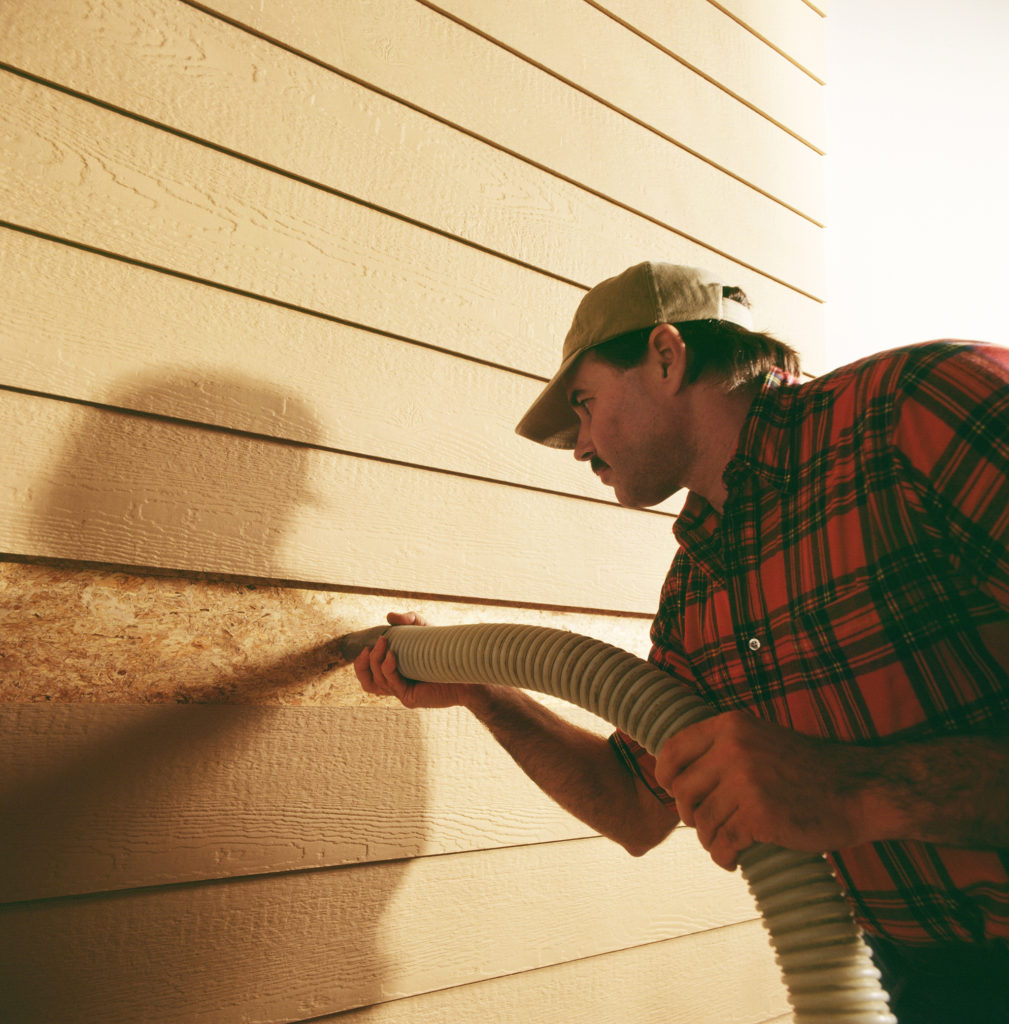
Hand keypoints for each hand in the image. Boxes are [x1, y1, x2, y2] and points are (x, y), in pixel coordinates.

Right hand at [353, 611, 475, 709]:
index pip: (368, 675)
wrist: (465, 668)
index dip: (361, 663)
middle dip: (364, 663)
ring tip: (386, 644)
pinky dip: (387, 668)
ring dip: (376, 661)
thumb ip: (408, 620)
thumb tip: (389, 616)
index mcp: (395, 674)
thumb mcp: (425, 629)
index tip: (367, 646)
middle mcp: (396, 685)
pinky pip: (391, 684)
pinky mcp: (410, 698)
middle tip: (379, 642)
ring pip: (377, 683)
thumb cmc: (445, 650)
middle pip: (367, 682)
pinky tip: (393, 656)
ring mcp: (402, 693)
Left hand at [654, 711, 867, 870]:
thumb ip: (723, 747)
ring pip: (701, 822)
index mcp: (730, 726)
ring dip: (710, 840)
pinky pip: (722, 844)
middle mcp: (733, 748)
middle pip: (681, 791)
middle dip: (689, 814)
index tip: (672, 793)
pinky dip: (724, 857)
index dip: (665, 777)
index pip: (672, 750)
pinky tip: (734, 860)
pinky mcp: (759, 815)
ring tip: (727, 843)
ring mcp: (745, 781)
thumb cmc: (810, 770)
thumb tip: (676, 772)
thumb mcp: (761, 738)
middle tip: (707, 825)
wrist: (860, 790)